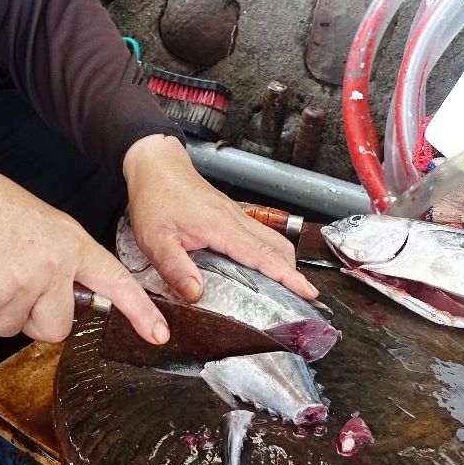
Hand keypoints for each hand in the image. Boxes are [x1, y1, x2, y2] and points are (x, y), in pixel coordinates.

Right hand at [0, 153, 169, 343]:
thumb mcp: (47, 224)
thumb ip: (66, 262)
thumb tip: (67, 300)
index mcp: (71, 245)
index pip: (115, 282)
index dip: (140, 311)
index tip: (159, 333)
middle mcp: (50, 269)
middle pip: (57, 327)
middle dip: (36, 317)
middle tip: (15, 284)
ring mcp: (16, 286)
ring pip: (14, 329)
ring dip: (0, 311)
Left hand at [122, 135, 319, 302]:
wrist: (156, 166)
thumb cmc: (155, 198)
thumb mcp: (156, 240)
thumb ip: (175, 269)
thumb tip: (195, 294)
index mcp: (222, 227)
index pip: (264, 257)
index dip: (288, 277)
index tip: (308, 291)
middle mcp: (236, 221)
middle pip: (278, 248)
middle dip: (294, 274)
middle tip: (302, 298)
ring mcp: (237, 217)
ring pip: (273, 241)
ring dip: (284, 263)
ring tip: (288, 288)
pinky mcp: (232, 216)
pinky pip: (261, 236)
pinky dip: (271, 254)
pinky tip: (264, 268)